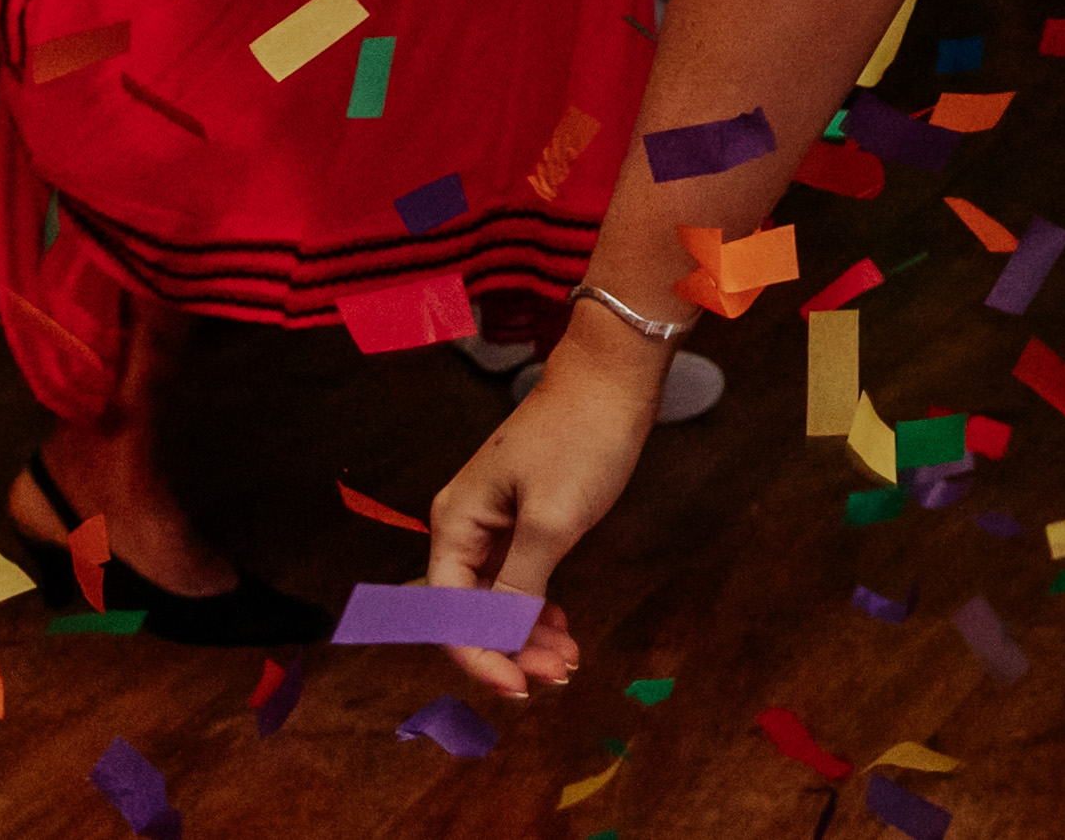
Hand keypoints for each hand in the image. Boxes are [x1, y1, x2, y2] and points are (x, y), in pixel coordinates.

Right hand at [424, 327, 664, 700]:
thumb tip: (496, 637)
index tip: (519, 687)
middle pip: (471, 609)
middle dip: (509, 648)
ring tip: (566, 661)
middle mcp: (464, 525)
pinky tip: (562, 629)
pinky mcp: (525, 516)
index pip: (450, 612)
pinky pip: (520, 576)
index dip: (480, 655)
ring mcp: (495, 521)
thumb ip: (519, 584)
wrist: (614, 377)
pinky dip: (539, 605)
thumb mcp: (551, 518)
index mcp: (455, 523)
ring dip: (527, 633)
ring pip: (498, 597)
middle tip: (557, 675)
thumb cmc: (581, 439)